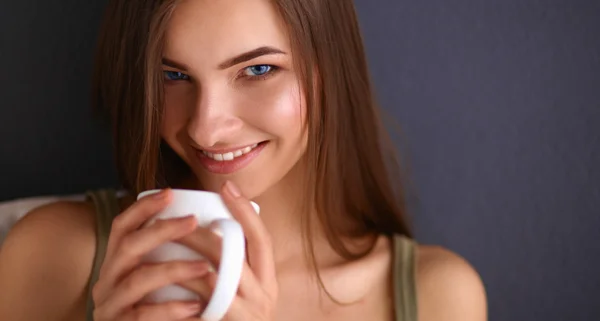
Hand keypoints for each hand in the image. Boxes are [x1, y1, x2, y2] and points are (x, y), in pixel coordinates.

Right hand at [92, 189, 212, 320]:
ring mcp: (110, 307)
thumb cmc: (149, 311)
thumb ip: (162, 257)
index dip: (142, 209)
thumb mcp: (149, 280)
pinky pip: (142, 316)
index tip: (169, 193)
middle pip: (128, 247)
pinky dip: (169, 310)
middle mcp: (107, 282)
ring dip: (173, 269)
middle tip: (193, 220)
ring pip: (137, 281)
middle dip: (161, 230)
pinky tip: (195, 307)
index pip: (122, 228)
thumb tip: (197, 223)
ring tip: (205, 266)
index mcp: (116, 265)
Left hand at [176, 181, 277, 320]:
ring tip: (165, 242)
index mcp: (269, 280)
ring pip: (211, 276)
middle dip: (202, 233)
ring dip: (185, 257)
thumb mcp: (248, 291)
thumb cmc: (236, 318)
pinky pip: (198, 301)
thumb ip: (238, 265)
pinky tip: (165, 274)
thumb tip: (217, 224)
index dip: (246, 212)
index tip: (228, 186)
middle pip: (233, 254)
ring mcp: (244, 313)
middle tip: (180, 219)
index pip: (263, 239)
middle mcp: (262, 295)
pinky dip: (180, 285)